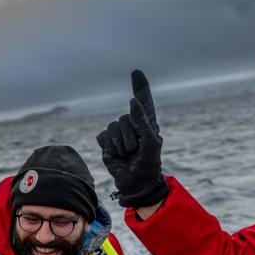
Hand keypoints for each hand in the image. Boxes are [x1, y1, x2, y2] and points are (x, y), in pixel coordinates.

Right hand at [95, 70, 169, 208]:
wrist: (136, 182)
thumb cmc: (149, 162)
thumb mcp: (151, 141)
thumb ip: (142, 120)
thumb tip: (131, 102)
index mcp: (146, 121)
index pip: (143, 99)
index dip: (139, 86)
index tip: (136, 72)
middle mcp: (131, 124)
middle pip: (124, 118)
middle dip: (130, 136)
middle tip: (136, 150)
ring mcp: (117, 133)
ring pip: (112, 127)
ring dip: (120, 144)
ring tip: (128, 154)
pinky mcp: (106, 142)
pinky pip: (103, 137)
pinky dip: (110, 148)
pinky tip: (116, 155)